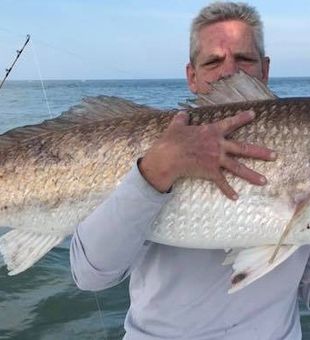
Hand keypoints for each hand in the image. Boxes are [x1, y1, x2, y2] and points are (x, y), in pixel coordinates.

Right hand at [139, 110, 275, 199]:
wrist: (168, 157)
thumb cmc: (171, 140)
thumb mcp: (176, 126)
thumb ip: (182, 119)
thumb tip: (182, 114)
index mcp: (212, 131)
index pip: (230, 123)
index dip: (242, 118)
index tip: (253, 114)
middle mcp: (219, 145)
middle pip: (244, 148)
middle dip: (261, 152)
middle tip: (275, 156)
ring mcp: (216, 159)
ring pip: (239, 168)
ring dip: (252, 175)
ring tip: (264, 181)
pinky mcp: (211, 172)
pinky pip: (222, 182)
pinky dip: (228, 191)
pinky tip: (235, 197)